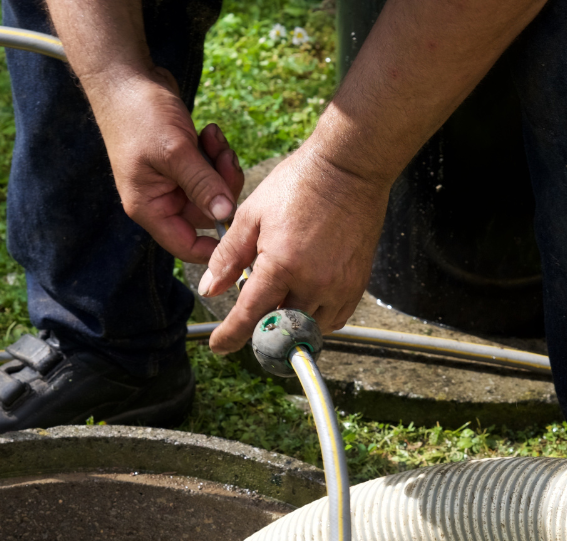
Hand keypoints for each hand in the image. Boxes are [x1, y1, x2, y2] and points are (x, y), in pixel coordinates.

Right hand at [88, 68, 243, 262]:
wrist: (125, 75)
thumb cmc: (139, 113)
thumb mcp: (175, 151)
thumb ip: (202, 185)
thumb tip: (226, 215)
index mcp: (150, 208)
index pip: (186, 246)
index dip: (214, 248)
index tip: (239, 232)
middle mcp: (161, 200)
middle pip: (206, 216)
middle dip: (222, 189)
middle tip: (226, 159)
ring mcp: (173, 183)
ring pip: (213, 192)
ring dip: (221, 167)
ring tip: (214, 137)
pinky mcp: (183, 165)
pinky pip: (211, 173)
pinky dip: (216, 155)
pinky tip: (210, 132)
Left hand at [201, 147, 389, 352]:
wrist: (349, 169)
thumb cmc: (298, 185)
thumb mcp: (251, 215)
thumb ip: (227, 256)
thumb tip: (209, 290)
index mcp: (281, 264)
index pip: (249, 315)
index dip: (230, 336)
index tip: (219, 346)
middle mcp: (312, 283)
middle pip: (280, 328)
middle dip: (263, 328)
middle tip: (253, 316)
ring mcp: (338, 287)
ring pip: (308, 329)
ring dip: (290, 324)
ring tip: (281, 301)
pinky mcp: (357, 286)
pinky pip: (334, 320)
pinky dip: (316, 319)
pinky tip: (305, 300)